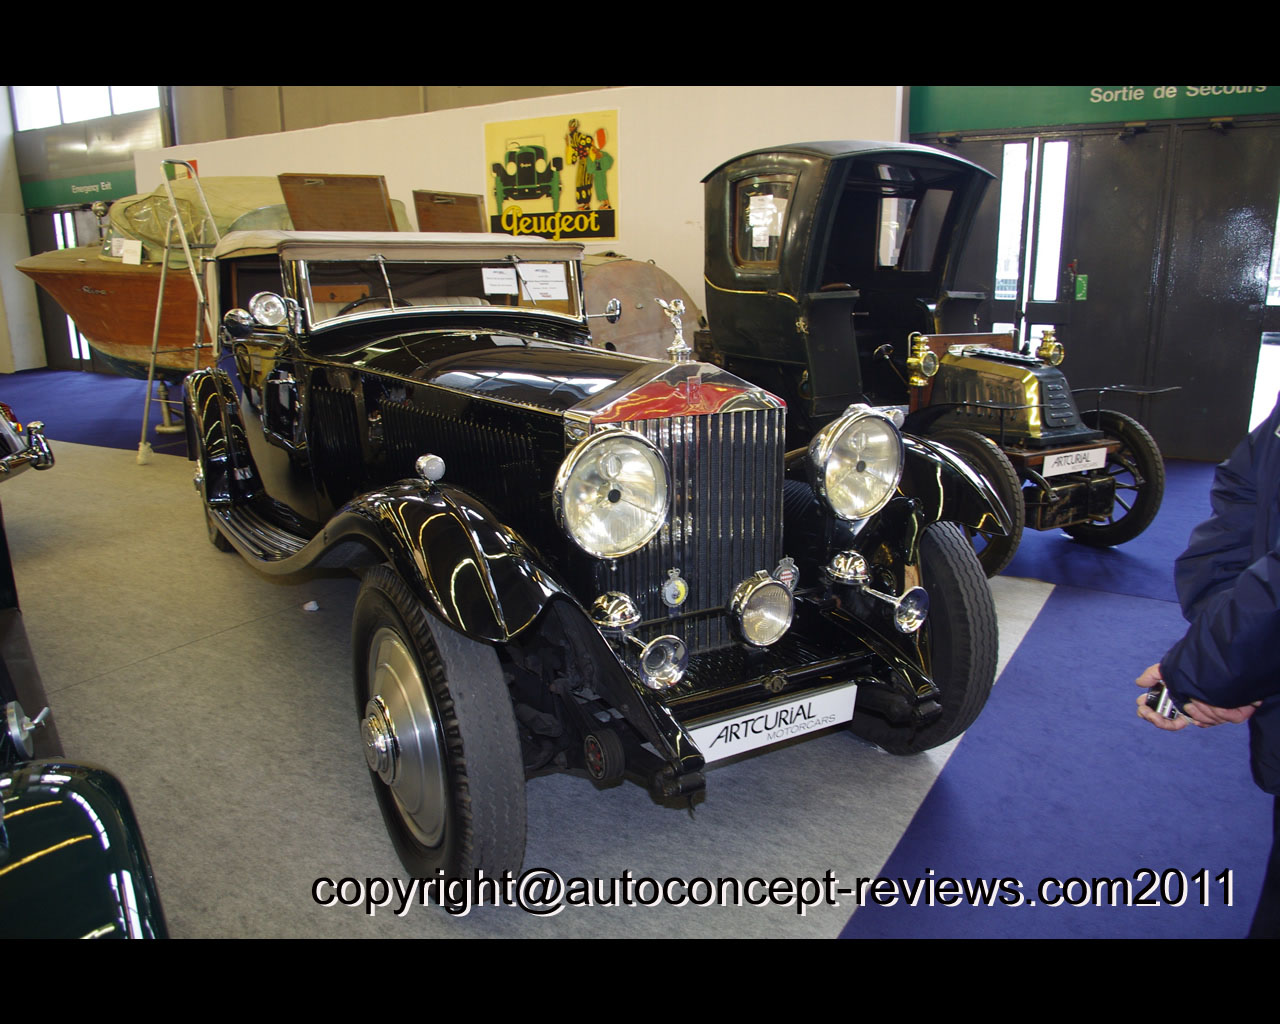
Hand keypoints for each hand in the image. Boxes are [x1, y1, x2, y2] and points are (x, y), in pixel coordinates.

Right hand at [1134, 663, 1259, 729]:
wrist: (1222, 670)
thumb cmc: (1195, 668)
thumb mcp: (1171, 668)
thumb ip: (1153, 674)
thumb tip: (1138, 683)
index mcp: (1169, 698)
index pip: (1153, 711)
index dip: (1147, 713)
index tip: (1144, 709)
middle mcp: (1180, 708)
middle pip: (1164, 722)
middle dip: (1158, 720)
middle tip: (1155, 716)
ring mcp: (1194, 714)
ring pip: (1180, 722)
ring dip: (1183, 712)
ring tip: (1189, 702)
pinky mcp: (1211, 717)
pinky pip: (1203, 722)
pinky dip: (1201, 716)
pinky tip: (1201, 708)